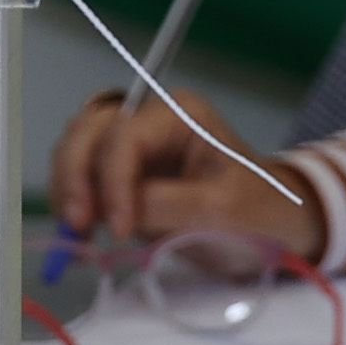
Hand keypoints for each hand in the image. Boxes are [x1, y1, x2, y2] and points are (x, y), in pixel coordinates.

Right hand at [51, 83, 318, 247]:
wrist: (278, 228)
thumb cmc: (259, 213)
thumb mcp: (220, 211)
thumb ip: (162, 205)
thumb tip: (107, 211)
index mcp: (179, 114)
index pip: (126, 136)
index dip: (113, 181)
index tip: (118, 230)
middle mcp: (149, 120)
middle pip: (90, 129)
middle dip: (75, 173)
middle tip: (76, 224)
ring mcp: (134, 147)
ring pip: (77, 146)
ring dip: (67, 184)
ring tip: (74, 229)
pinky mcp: (124, 176)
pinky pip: (82, 173)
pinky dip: (72, 196)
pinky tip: (77, 229)